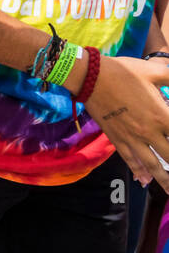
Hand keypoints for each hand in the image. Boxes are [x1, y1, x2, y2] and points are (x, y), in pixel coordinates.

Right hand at [81, 55, 168, 191]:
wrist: (90, 77)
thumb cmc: (123, 71)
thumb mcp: (154, 71)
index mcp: (161, 115)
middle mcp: (149, 132)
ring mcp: (132, 138)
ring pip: (153, 165)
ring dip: (164, 180)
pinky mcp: (117, 138)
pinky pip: (130, 159)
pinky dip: (139, 172)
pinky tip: (145, 181)